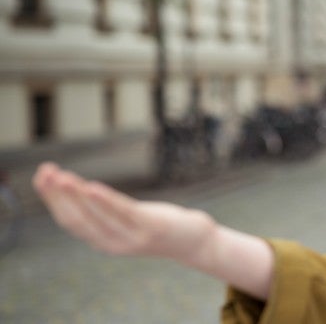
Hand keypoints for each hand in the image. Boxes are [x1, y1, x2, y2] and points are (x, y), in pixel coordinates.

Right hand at [32, 162, 216, 263]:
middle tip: (45, 173)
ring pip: (96, 217)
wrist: (192, 241)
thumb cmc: (156, 225)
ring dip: (75, 196)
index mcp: (103, 241)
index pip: (70, 221)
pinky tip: (90, 186)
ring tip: (60, 177)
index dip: (53, 200)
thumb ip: (103, 212)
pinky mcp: (150, 227)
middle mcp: (113, 243)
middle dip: (58, 196)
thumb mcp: (125, 221)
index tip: (41, 177)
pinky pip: (122, 212)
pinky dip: (104, 200)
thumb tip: (78, 188)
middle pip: (77, 219)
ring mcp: (132, 236)